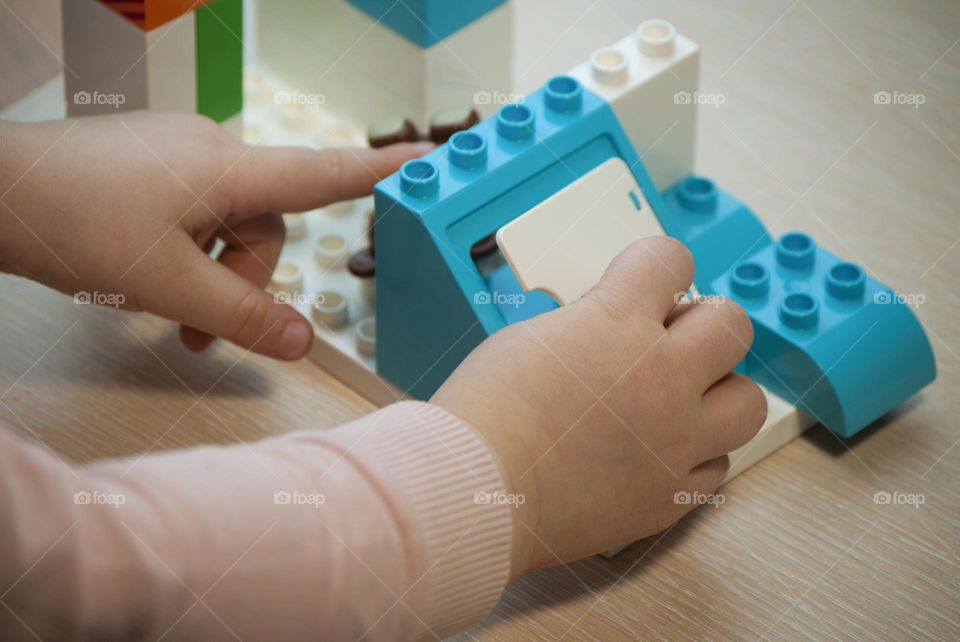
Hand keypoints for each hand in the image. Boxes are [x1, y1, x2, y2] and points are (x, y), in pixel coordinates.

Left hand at [0, 113, 430, 358]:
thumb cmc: (74, 224)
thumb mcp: (167, 285)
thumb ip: (241, 316)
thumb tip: (303, 343)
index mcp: (227, 171)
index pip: (322, 172)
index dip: (379, 171)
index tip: (428, 160)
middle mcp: (211, 151)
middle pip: (264, 224)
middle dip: (242, 282)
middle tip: (201, 333)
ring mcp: (178, 154)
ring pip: (226, 223)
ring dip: (210, 275)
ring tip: (172, 319)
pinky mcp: (151, 162)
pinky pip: (194, 210)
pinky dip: (188, 251)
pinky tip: (151, 275)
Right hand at [432, 237, 765, 577]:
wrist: (472, 491)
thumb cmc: (484, 415)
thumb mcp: (531, 336)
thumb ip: (589, 324)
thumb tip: (616, 328)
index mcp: (616, 322)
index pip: (671, 259)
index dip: (659, 265)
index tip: (652, 279)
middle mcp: (660, 377)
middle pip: (731, 325)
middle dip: (703, 325)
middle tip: (673, 340)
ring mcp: (673, 441)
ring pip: (746, 402)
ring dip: (717, 393)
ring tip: (680, 401)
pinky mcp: (668, 496)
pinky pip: (715, 468)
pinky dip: (693, 455)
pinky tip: (659, 452)